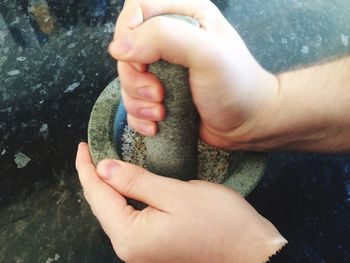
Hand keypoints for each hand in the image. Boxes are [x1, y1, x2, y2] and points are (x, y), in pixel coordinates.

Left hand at [76, 143, 286, 262]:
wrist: (249, 252)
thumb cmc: (220, 223)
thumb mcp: (175, 194)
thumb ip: (136, 181)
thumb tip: (104, 169)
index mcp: (130, 236)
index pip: (97, 196)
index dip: (87, 168)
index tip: (82, 146)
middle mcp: (129, 248)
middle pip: (101, 205)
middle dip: (94, 176)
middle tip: (91, 151)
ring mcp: (141, 249)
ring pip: (113, 211)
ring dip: (107, 186)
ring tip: (103, 163)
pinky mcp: (152, 245)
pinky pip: (127, 217)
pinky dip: (122, 196)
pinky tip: (125, 184)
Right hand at [109, 0, 278, 149]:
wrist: (248, 124)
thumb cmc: (237, 87)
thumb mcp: (208, 54)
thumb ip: (164, 38)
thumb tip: (119, 47)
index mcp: (186, 14)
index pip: (137, 8)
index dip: (127, 32)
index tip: (140, 62)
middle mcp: (172, 38)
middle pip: (127, 47)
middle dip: (135, 77)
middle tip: (158, 94)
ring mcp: (165, 68)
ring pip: (128, 78)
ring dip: (138, 100)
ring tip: (161, 112)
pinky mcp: (161, 92)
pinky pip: (134, 100)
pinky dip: (140, 115)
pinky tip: (157, 124)